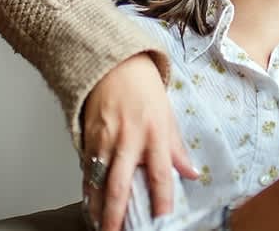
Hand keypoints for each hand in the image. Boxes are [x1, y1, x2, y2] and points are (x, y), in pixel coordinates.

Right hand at [81, 53, 198, 230]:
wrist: (114, 65)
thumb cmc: (144, 88)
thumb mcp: (168, 115)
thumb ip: (177, 148)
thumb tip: (191, 173)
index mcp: (155, 132)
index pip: (161, 172)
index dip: (162, 198)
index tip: (162, 218)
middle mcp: (129, 138)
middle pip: (121, 184)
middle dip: (117, 214)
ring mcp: (105, 139)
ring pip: (99, 181)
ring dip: (99, 208)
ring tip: (102, 227)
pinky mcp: (87, 138)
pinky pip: (87, 170)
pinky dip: (88, 190)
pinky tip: (90, 204)